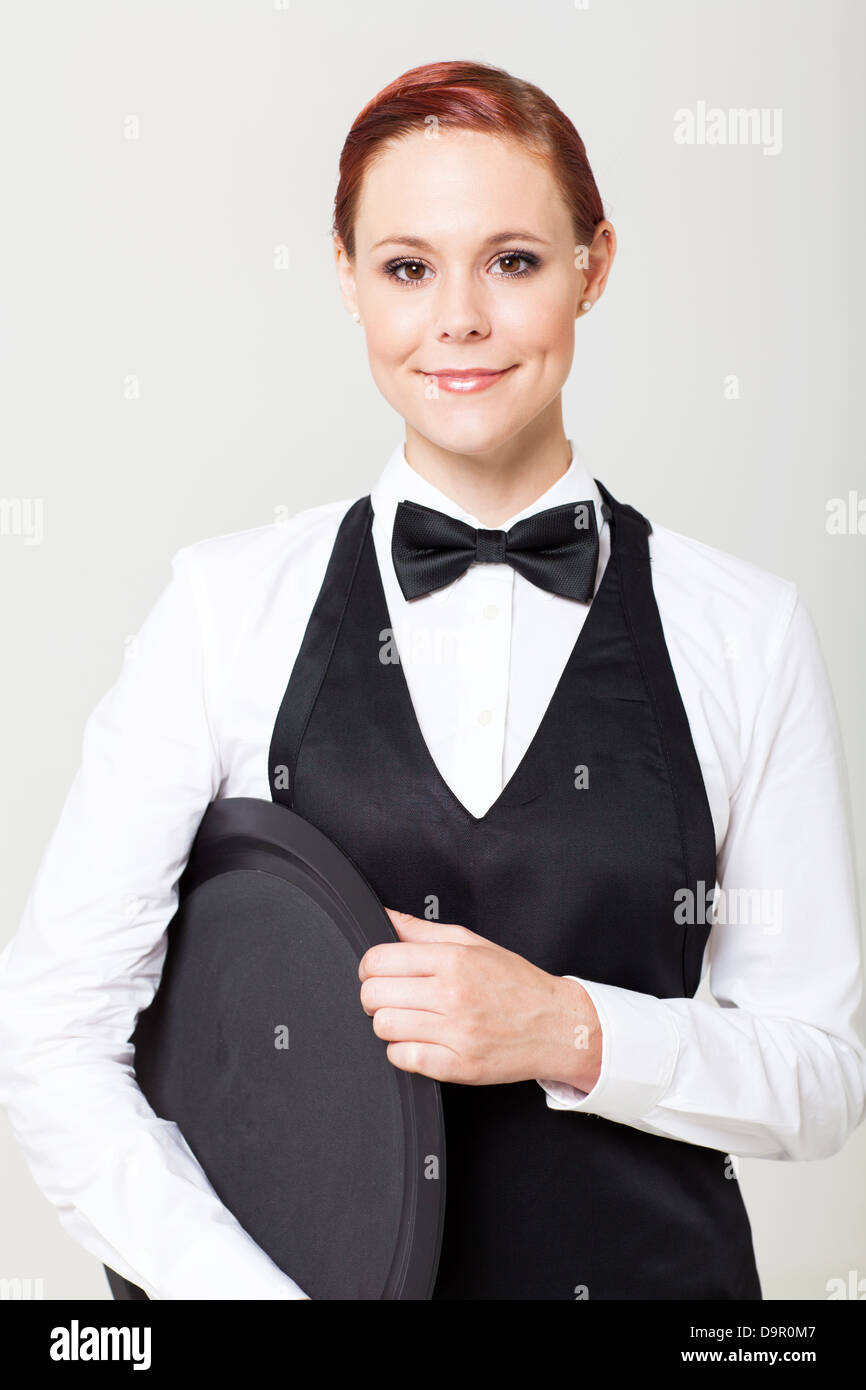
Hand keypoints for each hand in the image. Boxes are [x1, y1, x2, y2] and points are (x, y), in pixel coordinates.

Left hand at [357, 910, 601, 1088]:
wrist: (557, 1025)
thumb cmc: (515, 983)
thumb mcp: (473, 944)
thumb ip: (423, 931)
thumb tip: (384, 916)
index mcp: (454, 960)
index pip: (379, 959)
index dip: (369, 966)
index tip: (378, 971)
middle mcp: (453, 994)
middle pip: (374, 995)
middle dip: (374, 995)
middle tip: (391, 996)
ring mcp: (455, 1033)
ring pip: (384, 1027)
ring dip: (389, 1023)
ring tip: (408, 1018)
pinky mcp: (458, 1066)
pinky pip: (402, 1058)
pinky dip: (403, 1051)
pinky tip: (420, 1040)